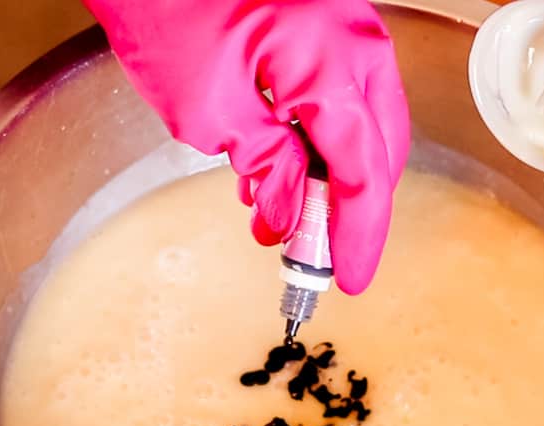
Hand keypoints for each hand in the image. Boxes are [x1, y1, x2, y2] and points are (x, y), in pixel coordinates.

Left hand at [84, 0, 410, 294]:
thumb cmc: (165, 2)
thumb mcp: (207, 107)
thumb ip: (264, 166)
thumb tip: (287, 219)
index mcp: (333, 63)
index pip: (363, 172)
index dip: (357, 235)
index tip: (348, 279)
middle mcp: (357, 43)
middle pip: (378, 151)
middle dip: (350, 210)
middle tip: (314, 256)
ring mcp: (347, 28)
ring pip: (365, 125)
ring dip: (333, 177)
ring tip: (286, 217)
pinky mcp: (326, 25)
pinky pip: (343, 95)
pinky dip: (323, 139)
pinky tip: (283, 166)